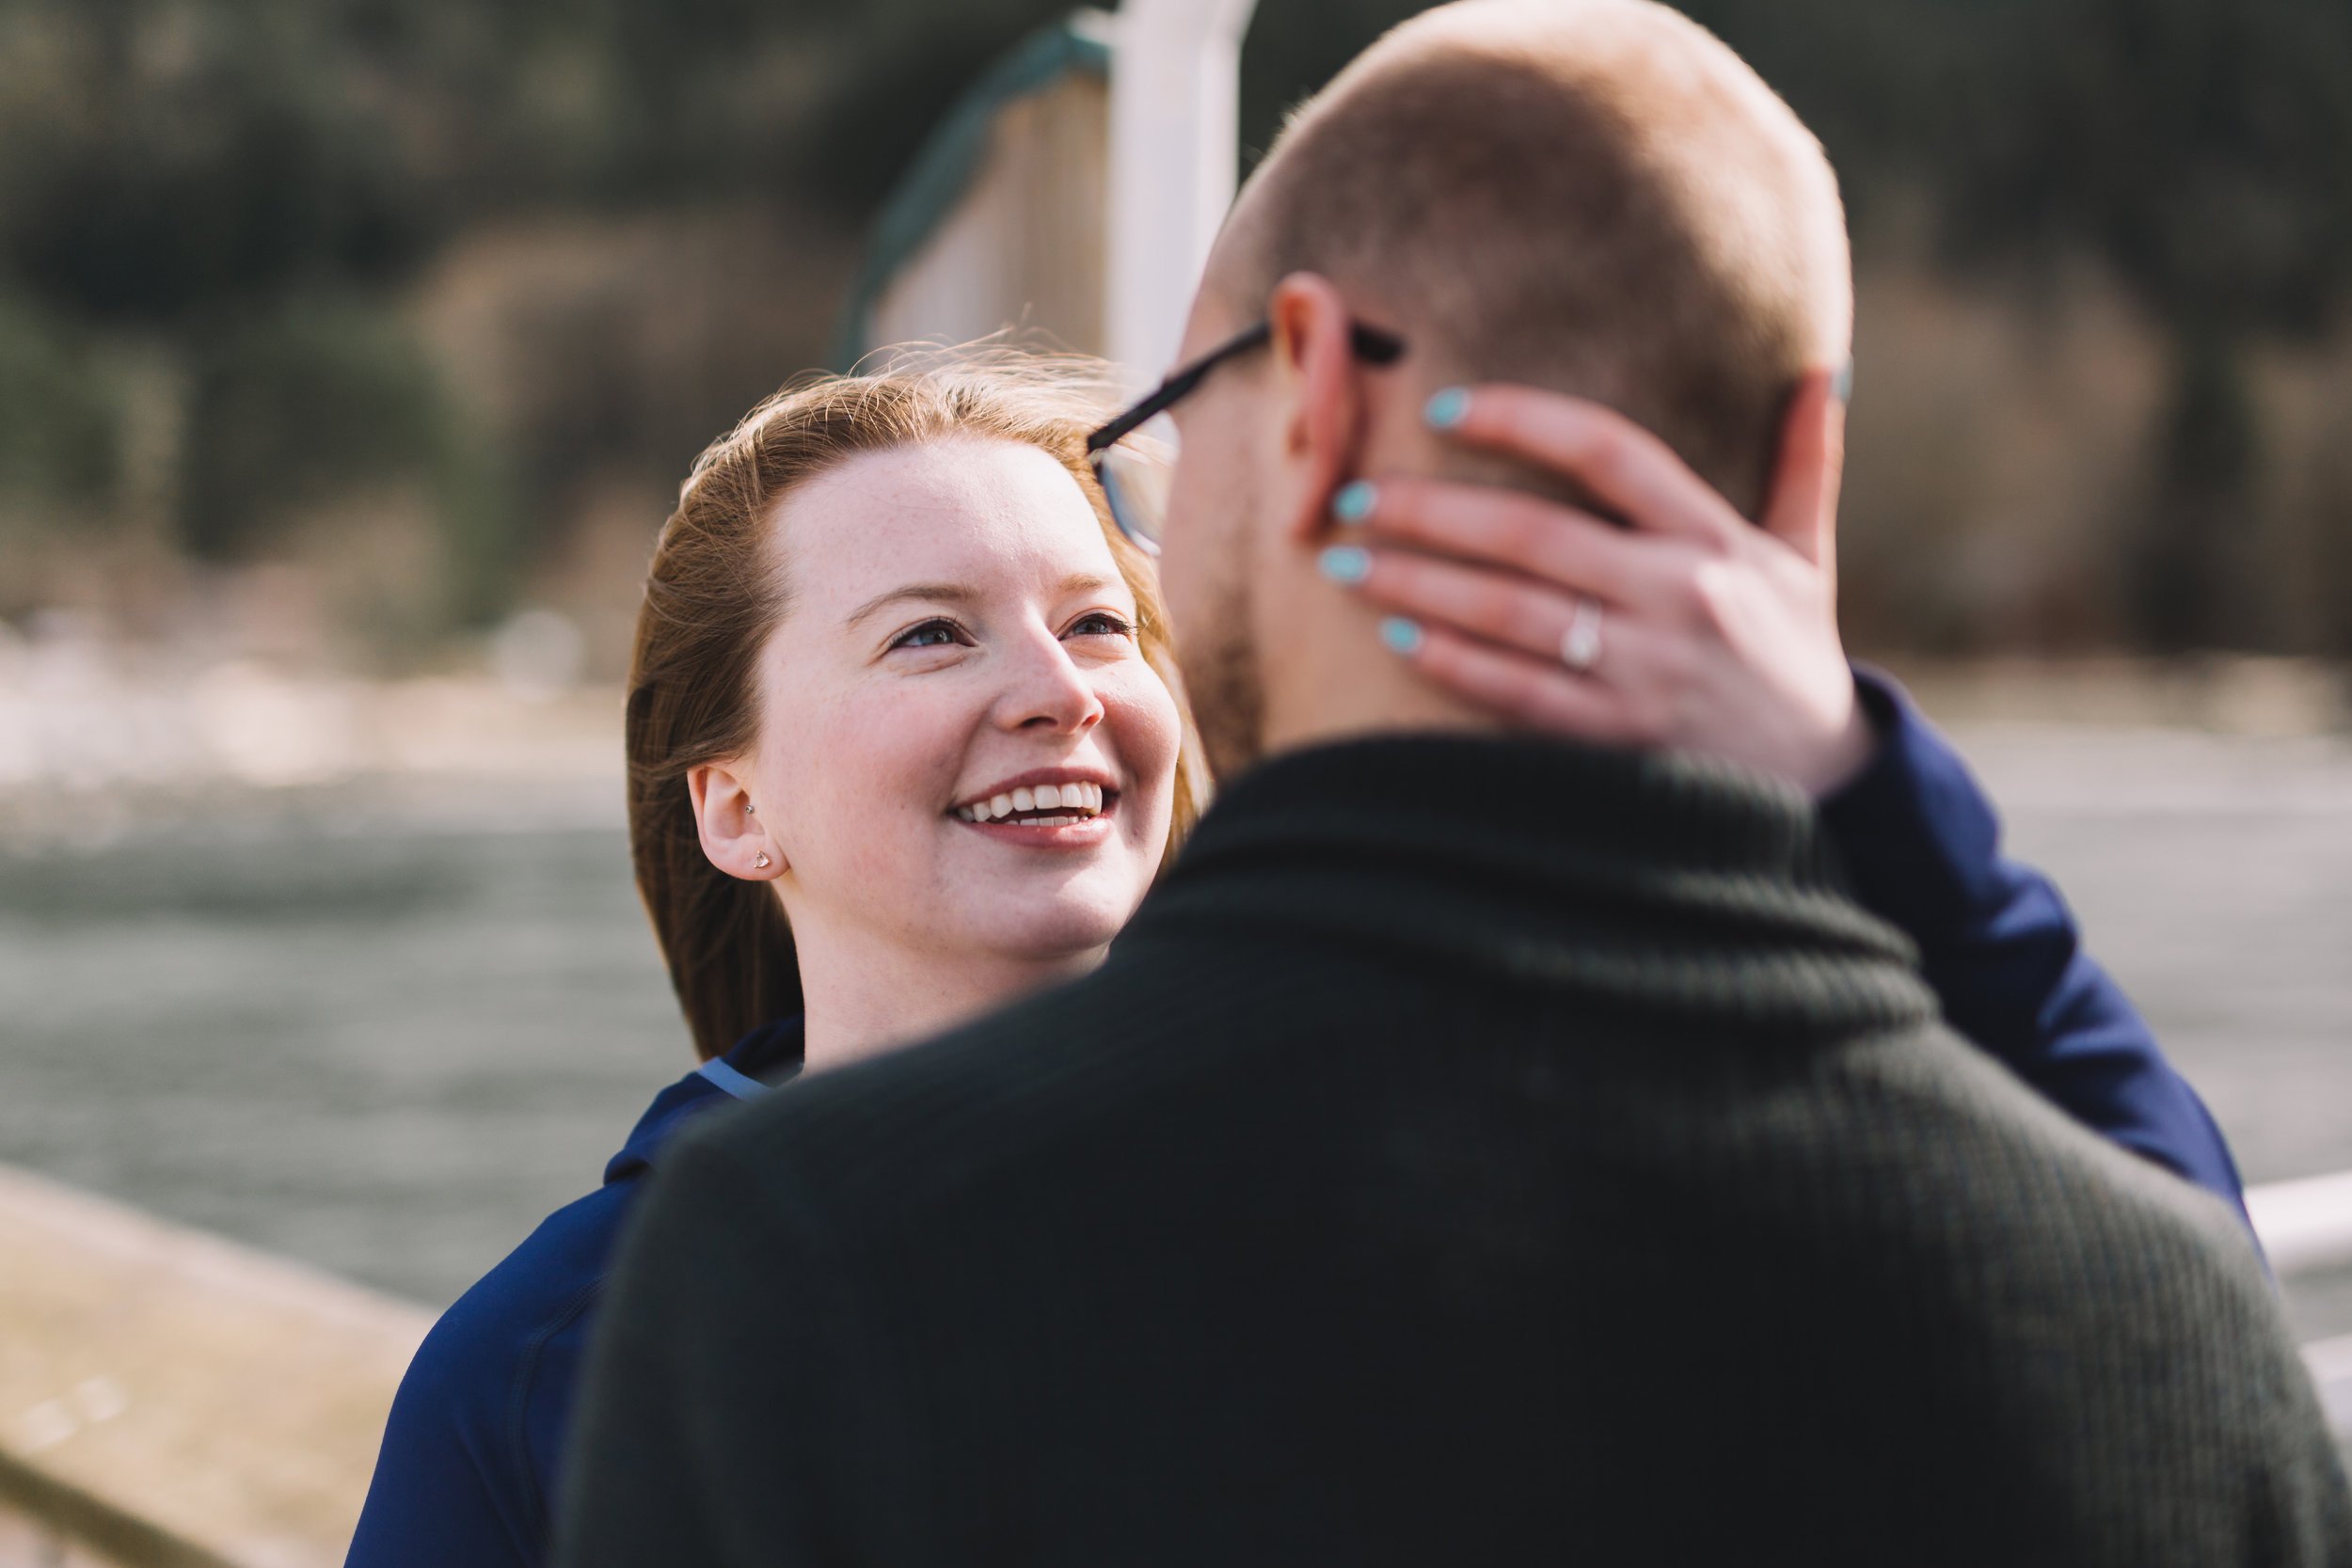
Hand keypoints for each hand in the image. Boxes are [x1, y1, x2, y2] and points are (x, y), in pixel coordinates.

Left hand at [1329, 370, 1874, 795]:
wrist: (1827, 783)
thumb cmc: (1796, 656)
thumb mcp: (1808, 557)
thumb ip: (1804, 462)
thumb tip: (1819, 369)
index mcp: (1713, 538)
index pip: (1608, 451)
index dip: (1522, 419)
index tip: (1442, 409)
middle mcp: (1680, 596)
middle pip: (1533, 533)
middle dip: (1431, 511)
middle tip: (1354, 496)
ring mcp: (1647, 671)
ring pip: (1512, 612)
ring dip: (1418, 583)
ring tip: (1347, 562)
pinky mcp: (1621, 738)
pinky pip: (1520, 692)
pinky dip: (1455, 664)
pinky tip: (1396, 639)